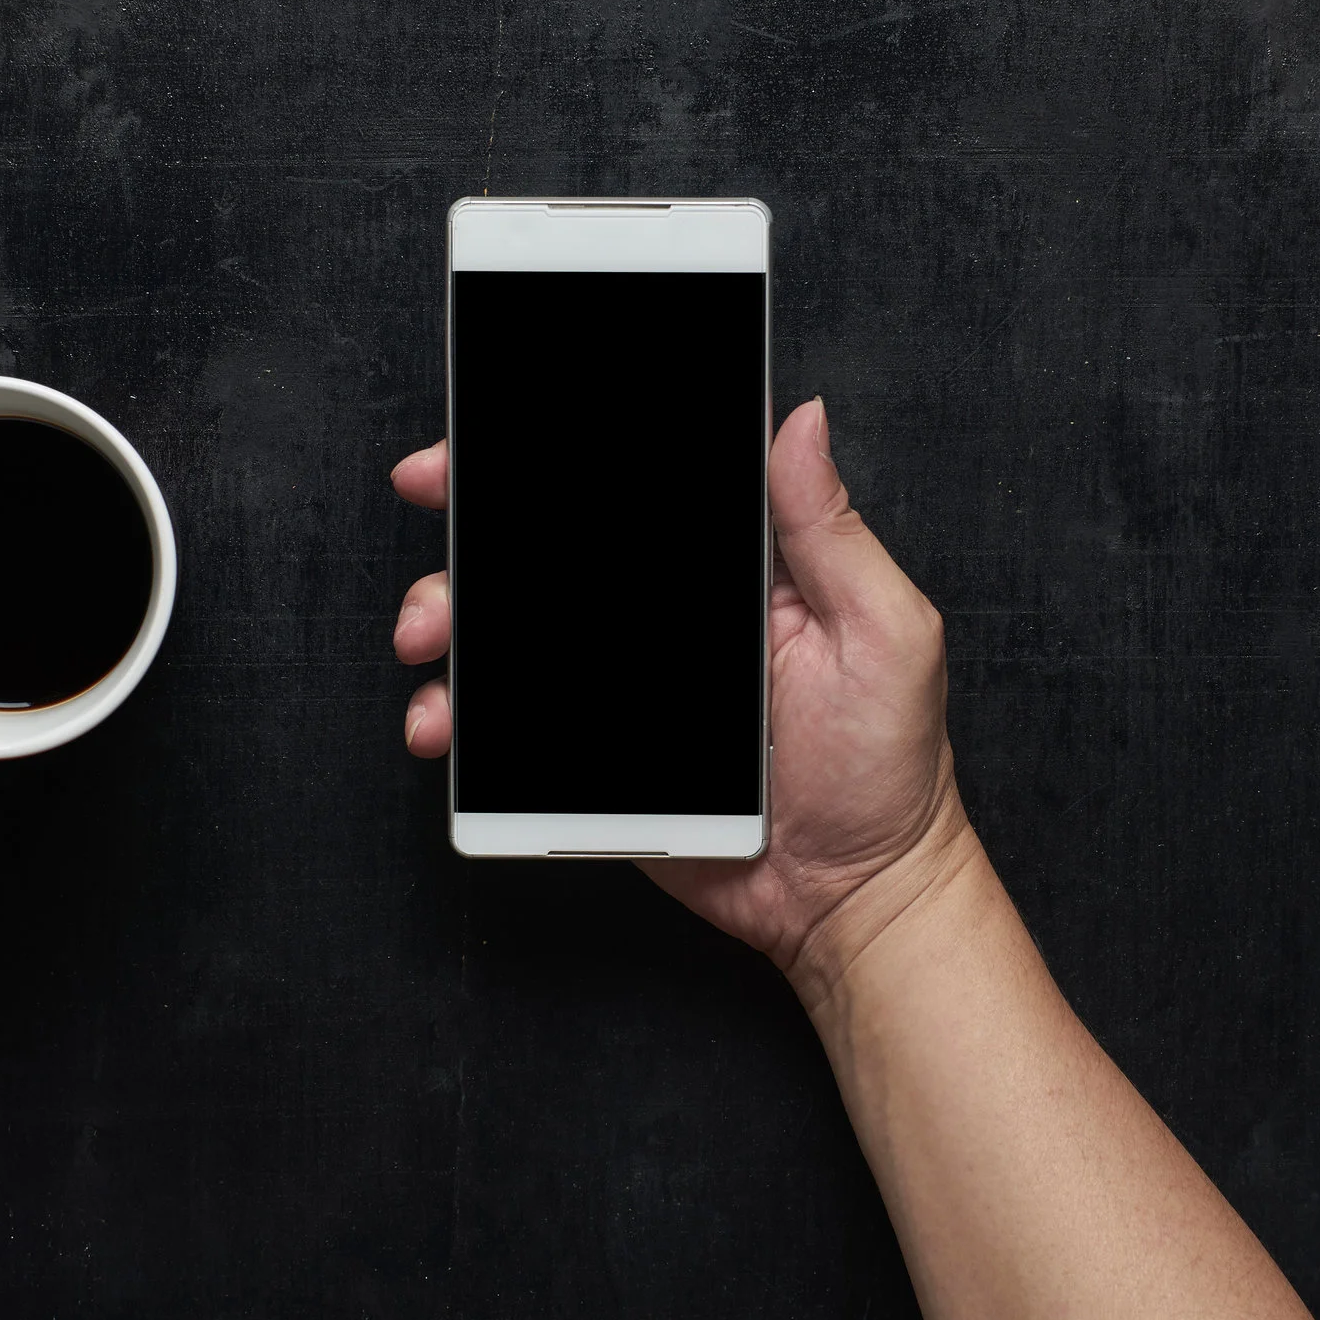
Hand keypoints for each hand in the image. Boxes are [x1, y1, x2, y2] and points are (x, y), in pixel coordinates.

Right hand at [390, 398, 980, 989]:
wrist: (854, 897)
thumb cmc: (889, 769)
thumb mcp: (883, 631)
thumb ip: (830, 531)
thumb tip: (803, 421)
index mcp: (731, 569)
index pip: (636, 487)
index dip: (559, 453)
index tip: (491, 437)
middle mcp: (667, 619)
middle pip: (550, 551)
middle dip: (474, 525)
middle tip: (431, 498)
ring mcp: (622, 683)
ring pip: (512, 632)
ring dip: (452, 616)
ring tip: (429, 636)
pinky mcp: (592, 752)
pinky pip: (512, 725)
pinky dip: (460, 715)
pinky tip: (445, 718)